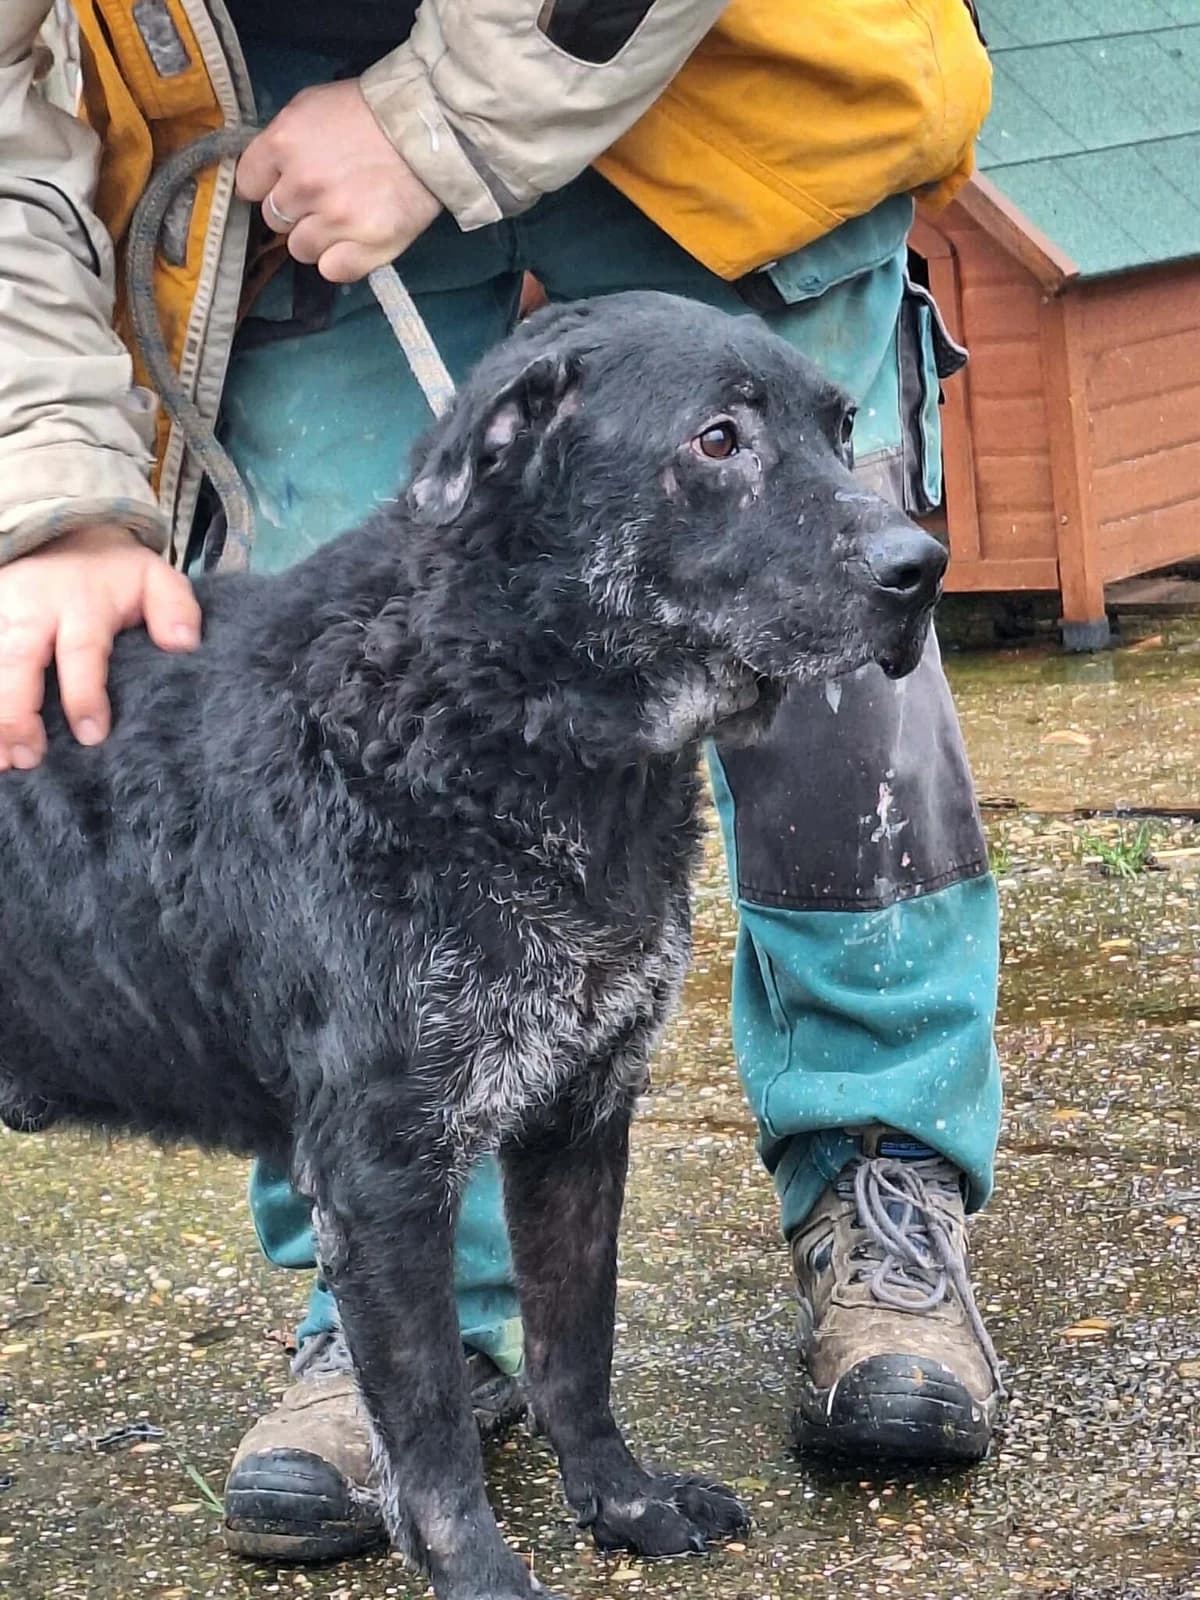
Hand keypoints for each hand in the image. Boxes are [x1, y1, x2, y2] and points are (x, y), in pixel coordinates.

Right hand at [0, 524, 200, 770]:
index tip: (92, 735)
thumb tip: (185, 644)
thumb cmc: (113, 573)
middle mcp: (32, 610)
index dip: (84, 694)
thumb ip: (174, 607)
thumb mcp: (153, 577)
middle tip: (26, 758)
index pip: (82, 652)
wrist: (60, 533)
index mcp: (82, 604)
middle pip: (17, 661)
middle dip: (17, 711)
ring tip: (1, 762)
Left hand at [236, 80, 443, 282]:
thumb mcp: (312, 107)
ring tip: (345, 218)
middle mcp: (304, 184)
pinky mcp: (366, 246)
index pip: (248, 185)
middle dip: (295, 211)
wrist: (427, 130)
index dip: (266, 186)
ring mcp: (335, 218)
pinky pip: (331, 270)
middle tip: (326, 197)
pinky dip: (340, 260)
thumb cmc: (369, 114)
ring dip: (318, 238)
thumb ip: (282, 142)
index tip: (285, 184)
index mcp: (283, 143)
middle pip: (275, 219)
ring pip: (300, 249)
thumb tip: (266, 175)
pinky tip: (356, 241)